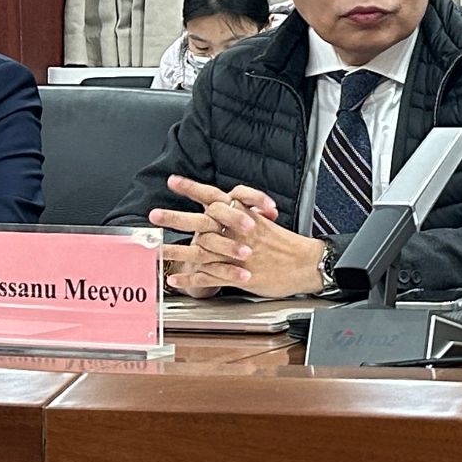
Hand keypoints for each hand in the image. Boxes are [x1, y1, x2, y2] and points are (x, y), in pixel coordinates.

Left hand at [150, 176, 323, 296]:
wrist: (306, 264)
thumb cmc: (288, 245)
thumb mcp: (265, 223)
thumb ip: (244, 216)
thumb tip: (230, 208)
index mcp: (243, 216)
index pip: (214, 196)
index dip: (192, 188)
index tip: (172, 181)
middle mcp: (236, 233)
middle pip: (201, 222)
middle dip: (175, 218)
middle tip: (154, 216)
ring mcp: (235, 255)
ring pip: (199, 251)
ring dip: (175, 251)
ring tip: (155, 252)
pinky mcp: (237, 275)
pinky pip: (208, 277)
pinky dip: (189, 279)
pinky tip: (174, 279)